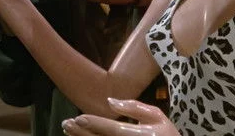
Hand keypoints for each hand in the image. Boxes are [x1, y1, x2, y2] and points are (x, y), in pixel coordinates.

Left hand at [62, 98, 179, 135]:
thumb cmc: (167, 135)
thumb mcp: (158, 117)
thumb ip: (135, 107)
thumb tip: (110, 102)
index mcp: (141, 135)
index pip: (113, 129)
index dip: (95, 123)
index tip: (78, 118)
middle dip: (82, 133)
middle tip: (67, 124)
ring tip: (68, 131)